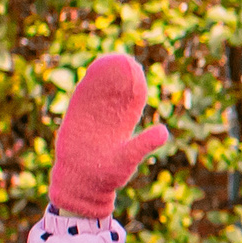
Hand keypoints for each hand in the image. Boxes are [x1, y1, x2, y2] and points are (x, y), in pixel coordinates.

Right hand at [49, 52, 169, 217]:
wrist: (82, 183)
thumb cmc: (108, 175)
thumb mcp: (128, 158)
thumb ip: (144, 144)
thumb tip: (165, 131)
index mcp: (125, 126)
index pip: (133, 101)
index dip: (136, 86)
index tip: (139, 70)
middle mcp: (110, 119)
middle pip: (117, 93)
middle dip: (120, 76)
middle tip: (126, 58)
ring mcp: (92, 117)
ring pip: (100, 92)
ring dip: (104, 77)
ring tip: (110, 59)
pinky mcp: (76, 119)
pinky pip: (82, 98)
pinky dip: (88, 85)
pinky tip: (92, 71)